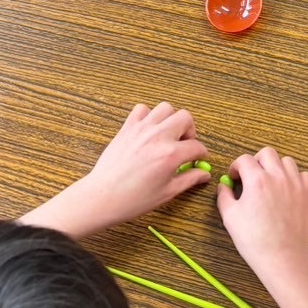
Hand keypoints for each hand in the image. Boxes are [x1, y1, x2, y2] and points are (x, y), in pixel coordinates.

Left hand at [22, 102, 210, 239]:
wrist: (103, 196)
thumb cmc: (133, 199)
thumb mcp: (167, 192)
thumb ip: (189, 179)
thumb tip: (204, 174)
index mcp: (170, 155)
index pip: (197, 146)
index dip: (201, 154)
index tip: (198, 158)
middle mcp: (158, 137)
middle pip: (185, 117)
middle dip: (190, 130)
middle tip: (185, 144)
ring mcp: (142, 129)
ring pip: (166, 108)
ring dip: (171, 119)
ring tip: (168, 135)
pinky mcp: (128, 127)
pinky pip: (142, 109)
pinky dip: (149, 116)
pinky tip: (149, 131)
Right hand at [217, 146, 307, 292]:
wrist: (282, 257)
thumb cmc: (255, 240)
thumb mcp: (230, 217)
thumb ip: (224, 196)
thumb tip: (224, 186)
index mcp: (257, 180)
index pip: (244, 160)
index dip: (236, 167)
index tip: (235, 177)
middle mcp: (278, 177)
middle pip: (267, 153)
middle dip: (256, 161)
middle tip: (251, 176)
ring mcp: (295, 184)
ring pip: (287, 161)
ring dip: (276, 167)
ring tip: (270, 182)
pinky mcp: (307, 194)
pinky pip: (303, 174)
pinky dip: (295, 177)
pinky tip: (287, 189)